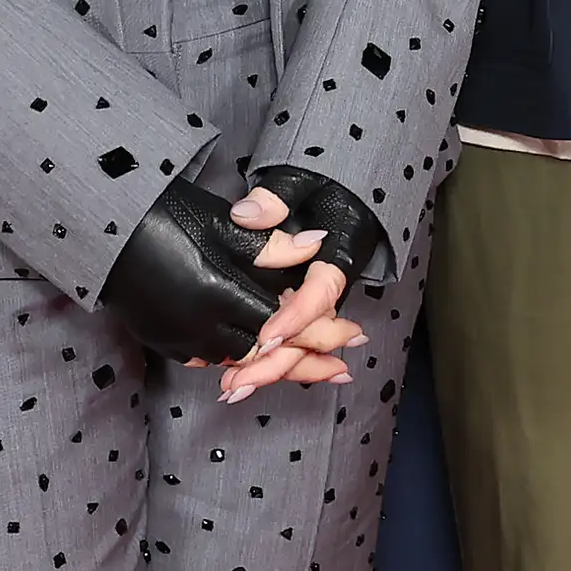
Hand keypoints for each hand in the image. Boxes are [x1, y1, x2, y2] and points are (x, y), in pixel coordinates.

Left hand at [216, 185, 359, 399]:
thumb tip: (249, 215)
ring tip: (232, 389)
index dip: (296, 317)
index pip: (320, 291)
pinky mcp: (300, 307)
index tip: (266, 336)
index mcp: (338, 253)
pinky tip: (245, 380)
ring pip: (300, 343)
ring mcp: (315, 300)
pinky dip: (271, 362)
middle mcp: (328, 284)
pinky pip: (291, 340)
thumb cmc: (320, 188)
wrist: (338, 193)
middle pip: (310, 332)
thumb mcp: (300, 182)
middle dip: (277, 361)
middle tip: (237, 381)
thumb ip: (275, 198)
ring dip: (270, 369)